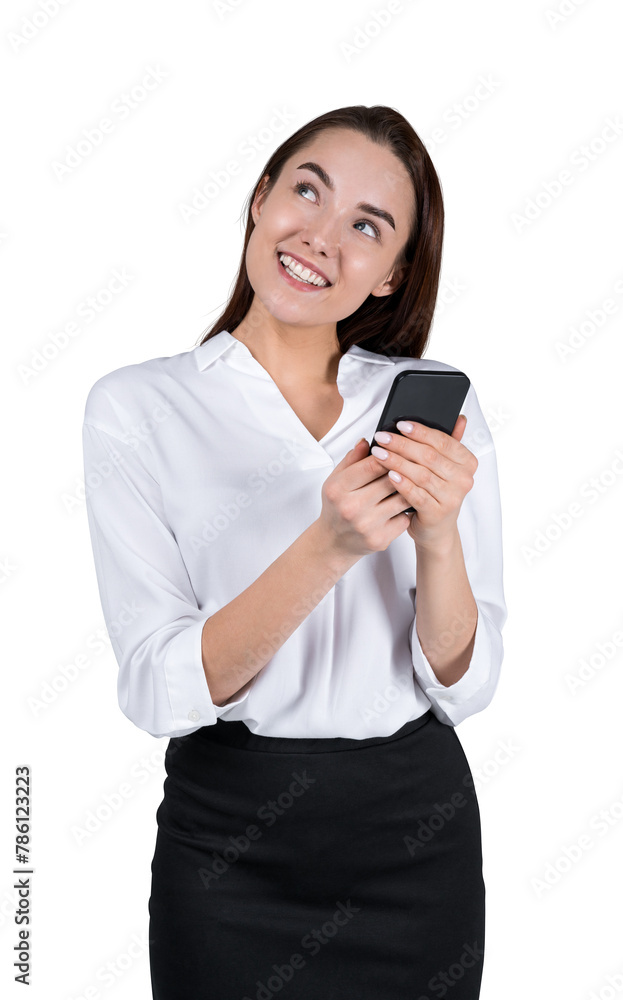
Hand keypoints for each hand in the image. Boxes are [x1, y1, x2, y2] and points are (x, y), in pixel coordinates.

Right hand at [317, 438, 414, 557]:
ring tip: (412, 481)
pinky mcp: (381, 539)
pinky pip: (404, 518)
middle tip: (412, 462)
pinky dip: (407, 510)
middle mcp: (351, 507)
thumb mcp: (336, 480)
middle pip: (389, 480)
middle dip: (403, 469)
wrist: (334, 542)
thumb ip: (352, 459)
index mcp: (338, 489)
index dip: (389, 454)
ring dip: (409, 489)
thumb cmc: (336, 507)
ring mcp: (367, 525)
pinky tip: (404, 504)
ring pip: (402, 499)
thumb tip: (367, 441)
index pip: (371, 465)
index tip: (399, 448)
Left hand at [370, 416, 477, 548]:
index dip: (420, 431)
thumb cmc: (436, 493)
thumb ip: (449, 442)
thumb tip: (459, 418)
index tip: (399, 424)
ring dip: (397, 461)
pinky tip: (389, 474)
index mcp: (468, 462)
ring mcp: (452, 497)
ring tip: (378, 453)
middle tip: (382, 437)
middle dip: (402, 444)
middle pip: (429, 456)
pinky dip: (402, 483)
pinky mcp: (437, 513)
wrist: (435, 529)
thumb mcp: (443, 467)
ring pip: (421, 474)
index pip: (443, 441)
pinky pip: (417, 494)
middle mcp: (464, 479)